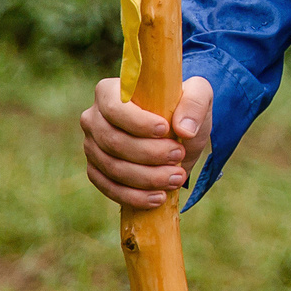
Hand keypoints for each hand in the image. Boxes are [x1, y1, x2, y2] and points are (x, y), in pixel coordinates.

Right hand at [79, 75, 214, 208]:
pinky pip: (109, 188)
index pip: (114, 107)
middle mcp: (93, 119)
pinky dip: (134, 196)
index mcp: (109, 92)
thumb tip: (184, 128)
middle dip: (149, 153)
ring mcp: (92, 147)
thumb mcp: (198, 95)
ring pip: (112, 168)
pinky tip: (158, 197)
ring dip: (146, 178)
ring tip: (176, 178)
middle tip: (179, 155)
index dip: (137, 122)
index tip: (166, 130)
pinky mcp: (96, 172)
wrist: (177, 134)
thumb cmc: (182, 108)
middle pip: (113, 142)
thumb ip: (195, 103)